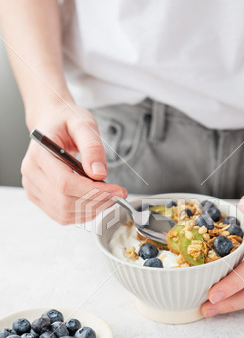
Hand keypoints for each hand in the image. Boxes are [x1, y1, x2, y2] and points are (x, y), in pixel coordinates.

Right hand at [21, 101, 126, 223]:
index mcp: (38, 154)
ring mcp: (33, 188)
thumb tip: (99, 173)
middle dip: (97, 201)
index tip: (117, 190)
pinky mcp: (39, 197)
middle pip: (65, 202)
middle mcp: (31, 173)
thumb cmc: (66, 121)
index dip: (94, 191)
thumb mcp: (84, 125)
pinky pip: (62, 215)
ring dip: (92, 209)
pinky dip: (83, 213)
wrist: (52, 122)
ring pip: (65, 213)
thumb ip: (92, 147)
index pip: (65, 183)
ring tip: (109, 196)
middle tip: (117, 193)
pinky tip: (96, 200)